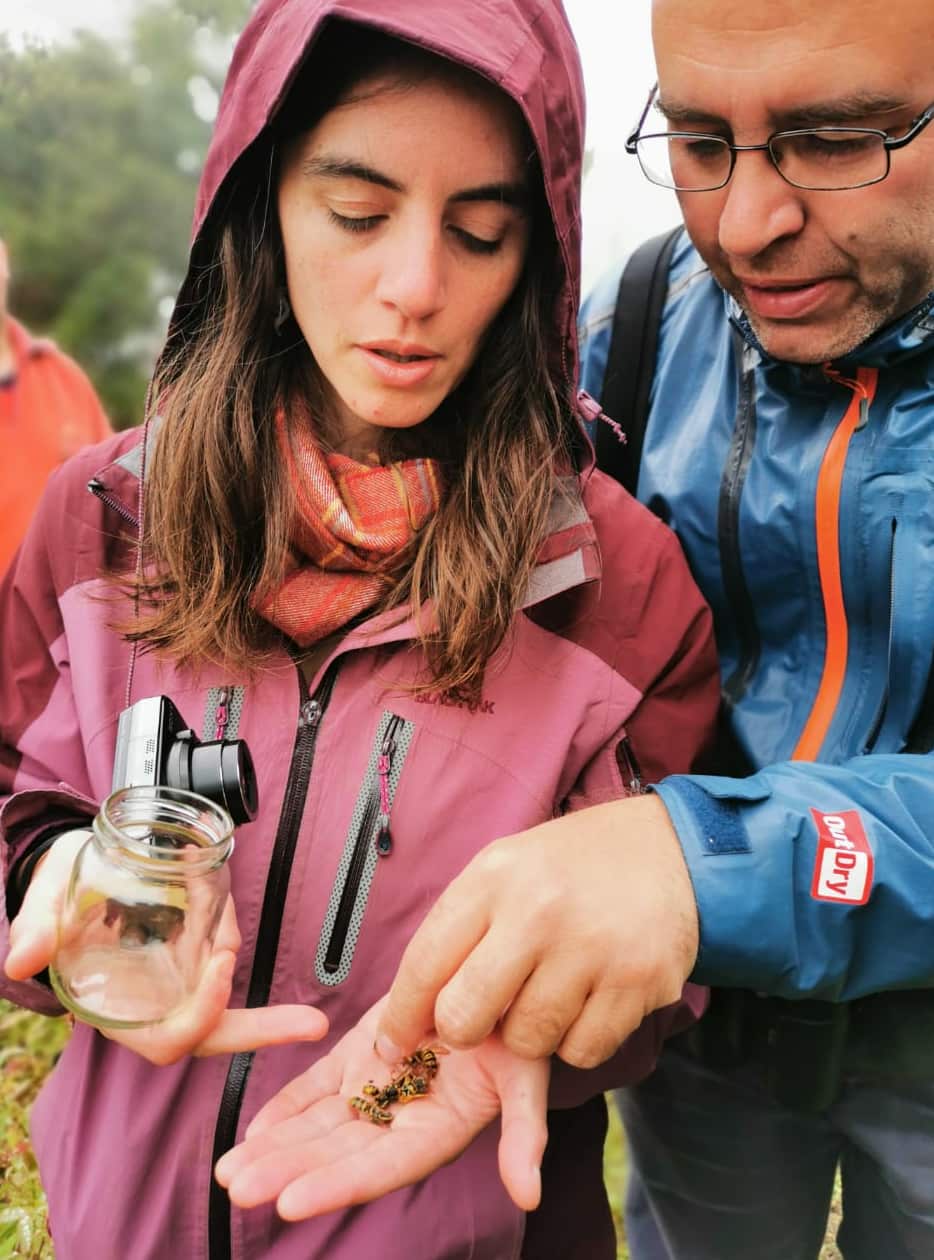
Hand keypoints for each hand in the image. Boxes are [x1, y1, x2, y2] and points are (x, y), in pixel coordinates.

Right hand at [5, 829, 327, 1063]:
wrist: (64, 868)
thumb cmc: (54, 893)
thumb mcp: (41, 904)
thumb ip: (35, 930)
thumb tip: (23, 960)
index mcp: (117, 1011)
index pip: (170, 1041)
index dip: (201, 1014)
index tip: (220, 961)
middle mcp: (152, 1006)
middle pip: (215, 1035)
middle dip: (264, 1032)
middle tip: (312, 1025)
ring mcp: (172, 983)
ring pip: (224, 1004)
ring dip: (239, 962)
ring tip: (218, 899)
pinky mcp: (186, 956)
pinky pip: (218, 962)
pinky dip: (228, 937)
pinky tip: (222, 901)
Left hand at [215, 998, 548, 1219]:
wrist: (499, 974)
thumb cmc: (520, 1028)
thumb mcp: (526, 1076)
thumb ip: (522, 1133)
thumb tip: (530, 1195)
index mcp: (436, 1131)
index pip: (379, 1168)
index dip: (336, 1185)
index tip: (289, 1203)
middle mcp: (399, 1120)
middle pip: (336, 1154)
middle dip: (286, 1171)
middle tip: (237, 1188)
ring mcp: (375, 1090)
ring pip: (317, 1126)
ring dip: (274, 1148)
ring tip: (227, 1171)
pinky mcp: (358, 1058)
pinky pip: (314, 1089)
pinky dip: (283, 1108)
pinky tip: (249, 1131)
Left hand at [375, 794, 698, 1067]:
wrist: (669, 849)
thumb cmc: (568, 868)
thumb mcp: (505, 869)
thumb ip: (461, 929)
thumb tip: (412, 1011)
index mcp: (494, 876)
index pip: (424, 963)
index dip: (402, 1015)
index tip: (392, 1044)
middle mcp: (539, 911)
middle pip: (465, 1017)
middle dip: (463, 1031)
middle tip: (481, 1020)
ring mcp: (591, 949)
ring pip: (525, 1042)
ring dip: (528, 1032)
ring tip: (547, 993)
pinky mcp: (638, 983)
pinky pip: (581, 1051)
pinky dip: (577, 1040)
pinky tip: (587, 1001)